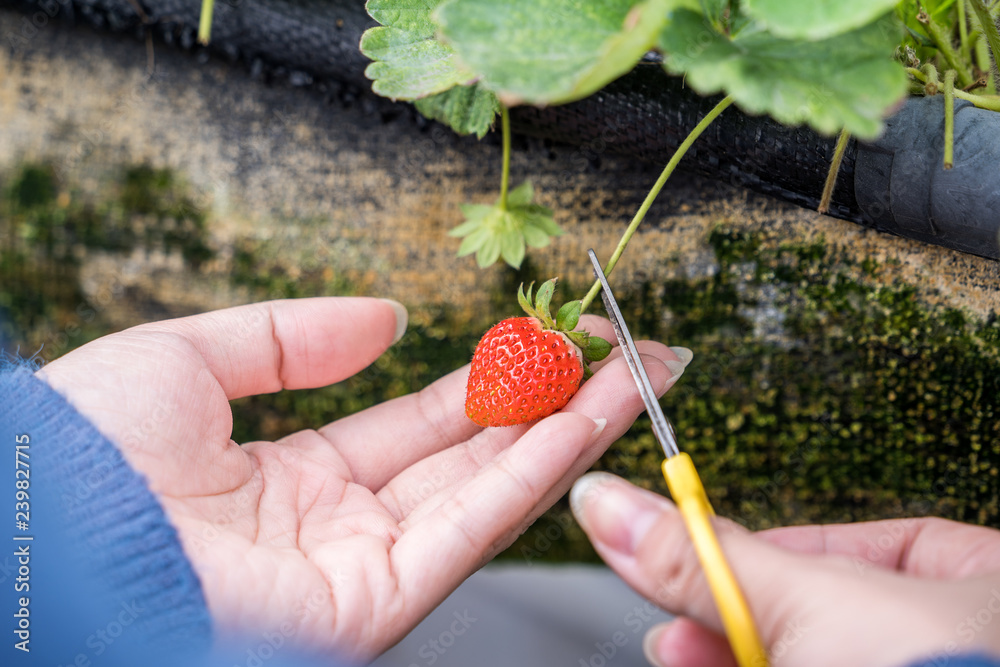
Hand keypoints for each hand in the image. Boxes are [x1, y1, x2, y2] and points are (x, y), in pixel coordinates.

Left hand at [37, 298, 687, 659]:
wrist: (43, 534)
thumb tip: (386, 319)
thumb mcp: (190, 360)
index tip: (537, 342)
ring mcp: (363, 568)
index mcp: (292, 479)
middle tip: (619, 354)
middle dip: (549, 405)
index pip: (413, 429)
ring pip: (491, 491)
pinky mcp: (375, 602)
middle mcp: (339, 527)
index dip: (481, 384)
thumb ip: (291, 337)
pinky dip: (538, 469)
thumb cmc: (87, 453)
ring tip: (636, 374)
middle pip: (469, 459)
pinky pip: (474, 526)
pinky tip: (587, 418)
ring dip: (568, 430)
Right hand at [570, 472, 999, 666]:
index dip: (786, 548)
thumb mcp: (806, 602)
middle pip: (833, 616)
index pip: (880, 545)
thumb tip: (615, 505)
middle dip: (738, 616)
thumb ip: (709, 556)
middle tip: (680, 618)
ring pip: (819, 661)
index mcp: (988, 586)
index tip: (715, 555)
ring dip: (731, 655)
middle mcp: (972, 643)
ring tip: (675, 653)